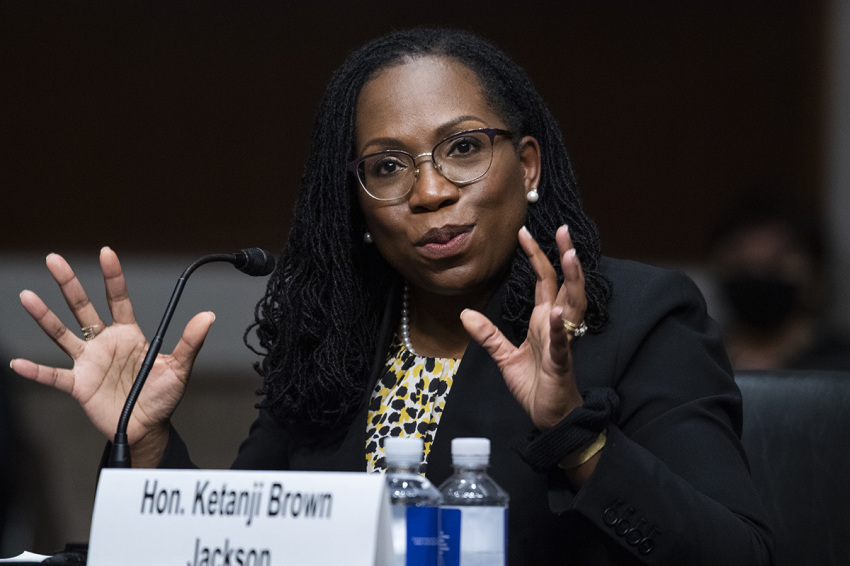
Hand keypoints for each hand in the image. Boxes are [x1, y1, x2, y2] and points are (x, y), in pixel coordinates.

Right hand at [9, 247, 215, 465]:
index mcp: (129, 335)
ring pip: (63, 334)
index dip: (113, 276)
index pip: (118, 299)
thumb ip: (190, 342)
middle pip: (83, 308)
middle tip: (55, 260)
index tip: (106, 252)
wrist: (147, 427)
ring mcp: (89, 362)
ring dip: (45, 317)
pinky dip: (36, 371)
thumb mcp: (180, 367)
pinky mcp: (79, 385)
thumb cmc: (162, 396)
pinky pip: (54, 376)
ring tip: (27, 297)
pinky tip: (18, 363)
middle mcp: (105, 343)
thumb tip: (208, 316)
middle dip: (69, 284)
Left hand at [461, 225, 585, 429]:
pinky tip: (558, 313)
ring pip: (573, 306)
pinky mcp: (560, 364)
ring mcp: (561, 342)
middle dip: (565, 256)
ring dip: (573, 281)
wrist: (549, 416)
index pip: (543, 281)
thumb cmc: (534, 385)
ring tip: (571, 257)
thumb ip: (488, 334)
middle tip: (563, 230)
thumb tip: (466, 313)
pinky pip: (562, 343)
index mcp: (543, 321)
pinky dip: (560, 329)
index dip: (536, 256)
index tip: (525, 233)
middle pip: (564, 284)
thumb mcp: (504, 356)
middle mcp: (556, 325)